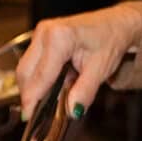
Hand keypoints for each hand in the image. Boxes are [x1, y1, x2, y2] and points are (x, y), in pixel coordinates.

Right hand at [16, 5, 141, 118]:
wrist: (116, 23)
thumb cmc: (110, 39)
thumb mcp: (101, 69)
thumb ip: (84, 92)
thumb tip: (71, 111)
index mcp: (59, 38)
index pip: (40, 76)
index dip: (32, 99)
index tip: (29, 117)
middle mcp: (45, 32)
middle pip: (25, 72)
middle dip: (29, 94)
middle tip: (35, 114)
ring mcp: (41, 33)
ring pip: (25, 68)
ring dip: (33, 86)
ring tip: (46, 100)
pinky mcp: (40, 37)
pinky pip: (31, 63)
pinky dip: (37, 78)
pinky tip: (49, 86)